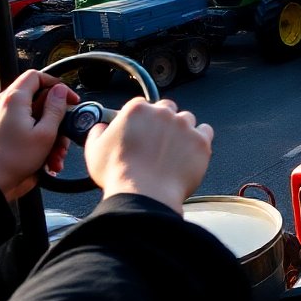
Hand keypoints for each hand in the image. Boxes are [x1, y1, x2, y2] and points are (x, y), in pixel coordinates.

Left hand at [0, 71, 76, 201]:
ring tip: (53, 153)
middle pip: (33, 100)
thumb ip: (56, 108)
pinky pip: (13, 127)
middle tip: (63, 132)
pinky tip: (40, 156)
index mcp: (12, 100)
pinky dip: (28, 137)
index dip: (56, 84)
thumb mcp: (46, 134)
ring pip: (25, 116)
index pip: (36, 76)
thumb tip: (60, 91)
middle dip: (53, 117)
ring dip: (43, 132)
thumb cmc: (12, 161)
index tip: (67, 98)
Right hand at [85, 99, 213, 214]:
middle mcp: (163, 113)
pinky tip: (190, 151)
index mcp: (137, 110)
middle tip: (157, 141)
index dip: (141, 119)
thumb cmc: (118, 174)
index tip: (141, 130)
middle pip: (167, 109)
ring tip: (173, 150)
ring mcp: (185, 126)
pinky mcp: (201, 141)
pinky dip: (199, 139)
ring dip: (182, 130)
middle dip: (163, 122)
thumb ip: (98, 132)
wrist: (144, 195)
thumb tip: (102, 127)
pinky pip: (206, 132)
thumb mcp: (95, 150)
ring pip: (187, 119)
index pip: (142, 105)